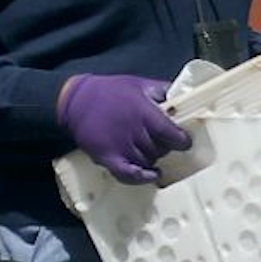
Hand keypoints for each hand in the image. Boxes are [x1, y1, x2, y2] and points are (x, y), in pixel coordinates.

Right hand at [57, 74, 190, 184]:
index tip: (184, 141)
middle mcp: (134, 132)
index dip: (181, 140)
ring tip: (151, 150)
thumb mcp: (138, 84)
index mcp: (144, 112)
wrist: (76, 101)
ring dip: (153, 158)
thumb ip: (162, 90)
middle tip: (162, 141)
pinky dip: (142, 178)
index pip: (171, 133)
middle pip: (161, 149)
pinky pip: (129, 175)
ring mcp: (121, 147)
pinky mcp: (108, 158)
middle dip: (165, 146)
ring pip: (148, 161)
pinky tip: (152, 175)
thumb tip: (184, 96)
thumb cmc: (110, 91)